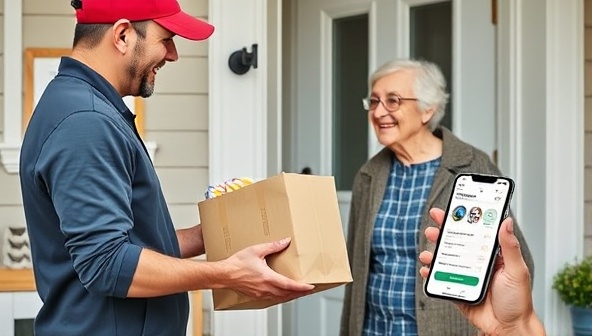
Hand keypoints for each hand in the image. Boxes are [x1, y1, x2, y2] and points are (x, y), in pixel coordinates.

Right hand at [221, 237, 314, 302]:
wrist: (223, 274)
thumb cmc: (237, 264)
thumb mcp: (256, 250)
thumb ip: (273, 246)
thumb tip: (285, 241)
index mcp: (268, 278)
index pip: (290, 285)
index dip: (302, 287)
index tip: (310, 287)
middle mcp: (266, 288)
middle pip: (288, 294)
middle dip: (300, 293)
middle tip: (308, 290)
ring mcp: (261, 293)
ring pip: (281, 298)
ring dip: (291, 295)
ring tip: (299, 292)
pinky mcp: (256, 295)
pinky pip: (273, 298)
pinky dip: (281, 296)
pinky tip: (282, 293)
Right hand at [419, 208, 544, 334]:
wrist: (508, 328)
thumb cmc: (518, 301)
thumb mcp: (517, 270)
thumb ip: (510, 247)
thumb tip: (507, 222)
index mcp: (491, 254)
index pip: (475, 231)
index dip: (463, 219)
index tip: (452, 209)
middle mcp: (476, 262)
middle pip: (456, 242)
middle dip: (442, 233)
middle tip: (433, 228)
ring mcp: (465, 275)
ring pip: (445, 259)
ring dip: (433, 253)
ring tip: (428, 253)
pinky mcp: (456, 288)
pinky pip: (440, 278)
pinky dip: (431, 273)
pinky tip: (427, 270)